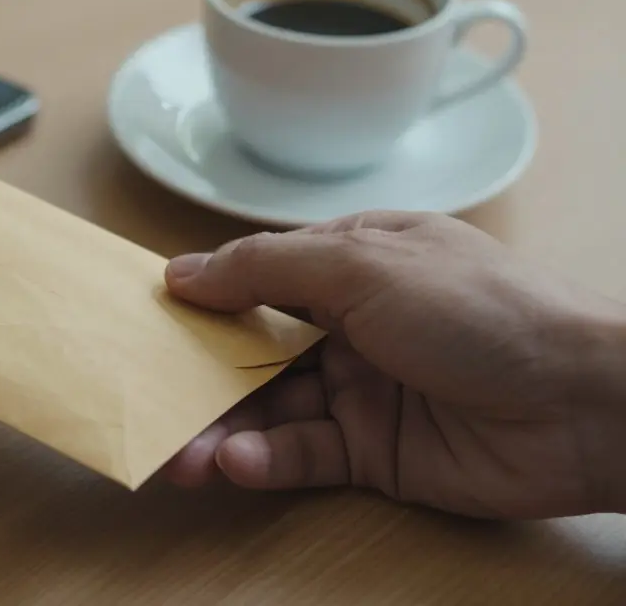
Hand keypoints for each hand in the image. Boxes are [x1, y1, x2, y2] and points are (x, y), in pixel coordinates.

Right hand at [162, 211, 625, 518]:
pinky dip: (264, 460)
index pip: (258, 276)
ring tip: (177, 454)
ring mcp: (359, 388)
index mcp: (352, 261)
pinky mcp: (372, 453)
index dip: (203, 296)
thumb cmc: (479, 310)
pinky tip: (234, 463)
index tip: (143, 318)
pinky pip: (301, 455)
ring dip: (219, 428)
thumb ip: (265, 268)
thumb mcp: (362, 263)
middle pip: (252, 348)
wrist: (583, 404)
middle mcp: (350, 322)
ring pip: (268, 408)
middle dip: (197, 374)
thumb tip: (180, 272)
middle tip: (143, 399)